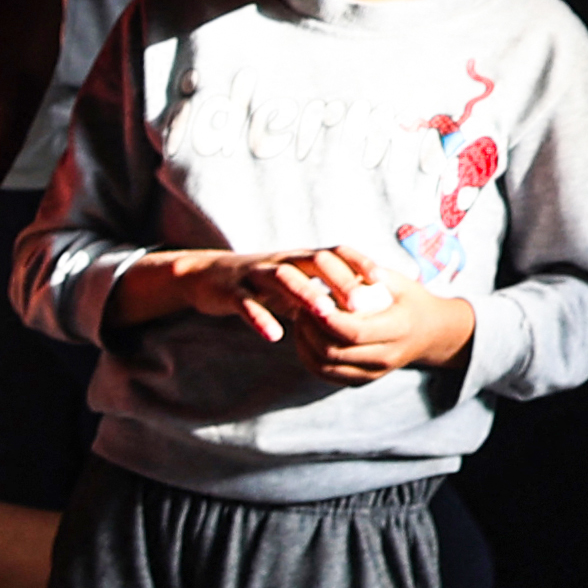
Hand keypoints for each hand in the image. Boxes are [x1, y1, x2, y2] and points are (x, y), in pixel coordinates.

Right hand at [129, 246, 360, 342]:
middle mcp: (281, 261)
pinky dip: (260, 317)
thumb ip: (319, 293)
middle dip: (339, 280)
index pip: (335, 252)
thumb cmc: (258, 284)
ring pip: (282, 277)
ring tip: (323, 314)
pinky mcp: (231, 291)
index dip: (359, 263)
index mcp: (299, 258)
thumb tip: (358, 311)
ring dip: (304, 293)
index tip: (382, 282)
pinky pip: (246, 302)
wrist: (205, 277)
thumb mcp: (292, 284)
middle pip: (314, 261)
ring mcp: (255, 274)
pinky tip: (274, 335)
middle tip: (361, 304)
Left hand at [252, 247, 476, 382]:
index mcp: (399, 329)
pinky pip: (327, 375)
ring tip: (300, 320)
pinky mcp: (363, 380)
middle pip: (334, 352)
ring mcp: (374, 372)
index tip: (312, 301)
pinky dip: (309, 358)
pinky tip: (304, 337)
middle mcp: (387, 356)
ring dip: (305, 345)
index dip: (327, 319)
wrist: (433, 333)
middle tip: (300, 306)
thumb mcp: (403, 283)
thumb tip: (350, 267)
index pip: (354, 332)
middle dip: (310, 330)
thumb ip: (377, 276)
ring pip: (326, 367)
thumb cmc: (413, 301)